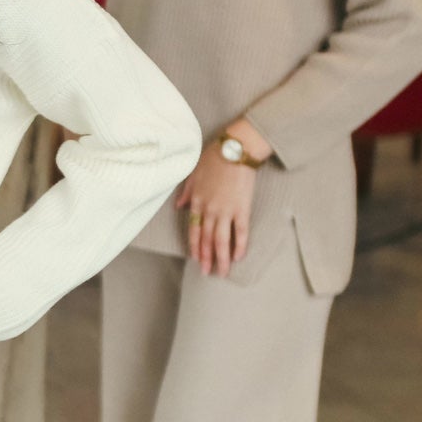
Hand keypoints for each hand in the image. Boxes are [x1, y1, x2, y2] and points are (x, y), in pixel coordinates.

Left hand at [175, 143, 257, 276]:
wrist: (235, 149)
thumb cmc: (214, 157)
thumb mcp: (193, 173)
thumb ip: (187, 192)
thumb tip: (179, 206)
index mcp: (197, 202)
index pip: (193, 230)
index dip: (194, 246)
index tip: (195, 259)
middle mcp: (209, 210)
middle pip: (206, 239)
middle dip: (206, 258)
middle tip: (207, 273)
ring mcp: (226, 211)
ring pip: (221, 240)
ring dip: (221, 258)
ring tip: (223, 272)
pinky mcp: (242, 208)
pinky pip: (240, 231)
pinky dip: (239, 245)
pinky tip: (239, 256)